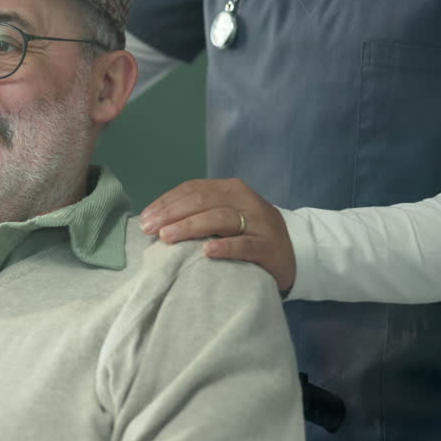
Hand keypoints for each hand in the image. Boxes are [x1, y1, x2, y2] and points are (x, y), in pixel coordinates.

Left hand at [139, 178, 295, 293]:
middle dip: (172, 214)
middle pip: (203, 201)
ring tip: (167, 237)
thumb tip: (155, 219)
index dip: (166, 202)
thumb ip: (199, 212)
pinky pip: (245, 245)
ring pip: (220, 219)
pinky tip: (206, 252)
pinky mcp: (269, 247)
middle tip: (149, 229)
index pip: (193, 189)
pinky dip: (225, 247)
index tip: (144, 219)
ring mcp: (259, 222)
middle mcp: (245, 200)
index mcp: (231, 189)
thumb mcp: (226, 214)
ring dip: (190, 227)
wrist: (295, 251)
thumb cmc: (250, 233)